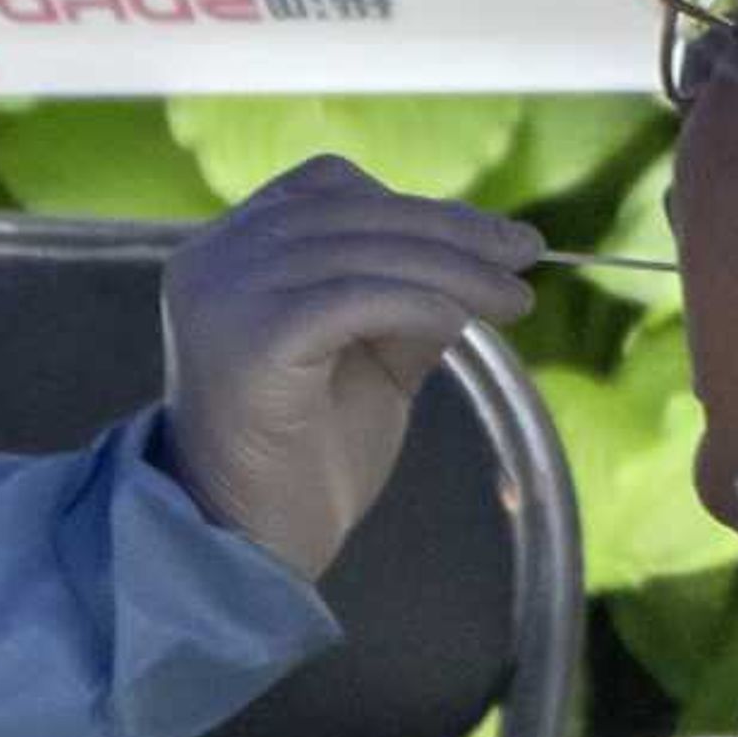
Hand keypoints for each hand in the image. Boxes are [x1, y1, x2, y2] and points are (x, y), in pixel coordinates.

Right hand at [161, 156, 540, 579]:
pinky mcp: (248, 339)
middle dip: (452, 230)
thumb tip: (483, 249)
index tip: (491, 237)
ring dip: (453, 269)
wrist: (253, 548)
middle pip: (351, 210)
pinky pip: (355, 296)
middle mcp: (211, 261)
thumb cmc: (306, 457)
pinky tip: (462, 326)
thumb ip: (402, 294)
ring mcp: (222, 296)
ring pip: (361, 249)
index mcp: (226, 253)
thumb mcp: (367, 353)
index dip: (414, 204)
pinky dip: (420, 303)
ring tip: (515, 299)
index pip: (327, 188)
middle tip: (526, 255)